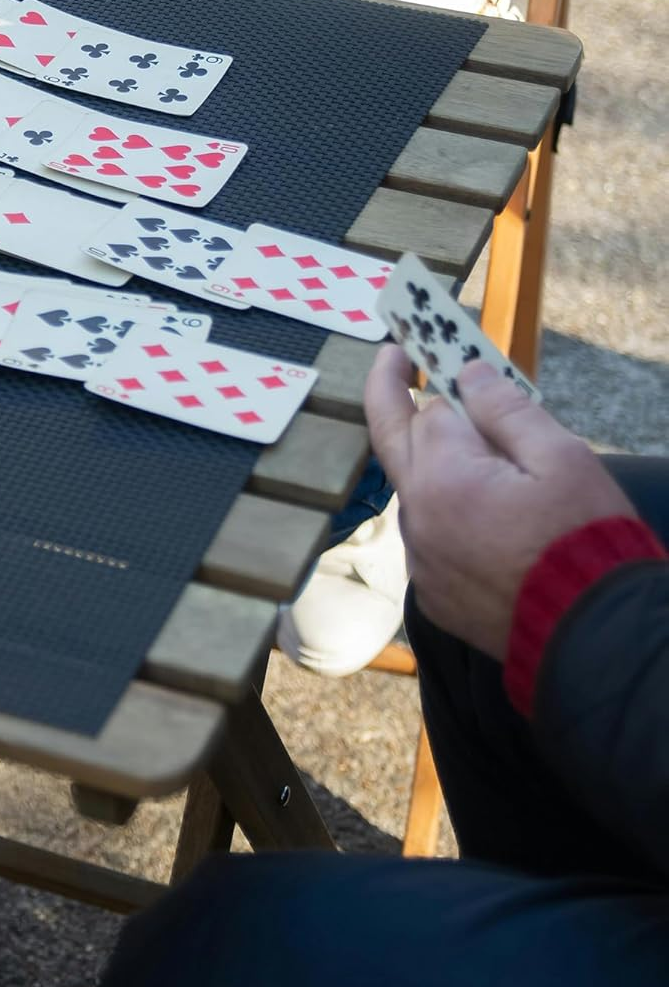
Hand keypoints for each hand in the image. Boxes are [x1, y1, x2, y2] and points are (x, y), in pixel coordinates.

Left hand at [364, 345, 633, 659]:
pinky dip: (446, 510)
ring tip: (473, 448)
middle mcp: (416, 516)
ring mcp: (420, 558)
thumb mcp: (561, 459)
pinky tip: (484, 510)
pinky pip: (429, 535)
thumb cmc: (586, 541)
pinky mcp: (432, 592)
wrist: (595, 638)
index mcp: (442, 476)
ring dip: (432, 463)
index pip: (431, 409)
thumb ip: (506, 410)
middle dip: (392, 396)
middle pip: (395, 441)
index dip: (444, 381)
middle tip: (394, 360)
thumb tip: (467, 373)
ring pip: (416, 490)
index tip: (433, 349)